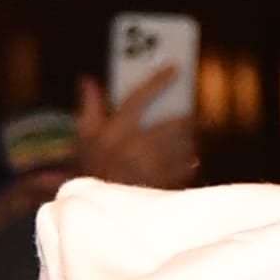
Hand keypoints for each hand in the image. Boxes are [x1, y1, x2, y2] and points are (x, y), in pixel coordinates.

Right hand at [68, 73, 198, 195]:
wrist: (103, 211)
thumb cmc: (93, 169)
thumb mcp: (85, 139)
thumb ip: (89, 108)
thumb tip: (88, 80)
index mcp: (115, 132)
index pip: (138, 98)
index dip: (157, 81)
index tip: (176, 68)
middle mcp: (135, 147)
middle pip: (173, 123)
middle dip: (187, 119)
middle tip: (194, 117)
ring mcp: (153, 167)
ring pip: (185, 144)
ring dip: (189, 141)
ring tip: (189, 140)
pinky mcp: (167, 184)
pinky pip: (189, 166)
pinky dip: (190, 162)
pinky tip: (186, 161)